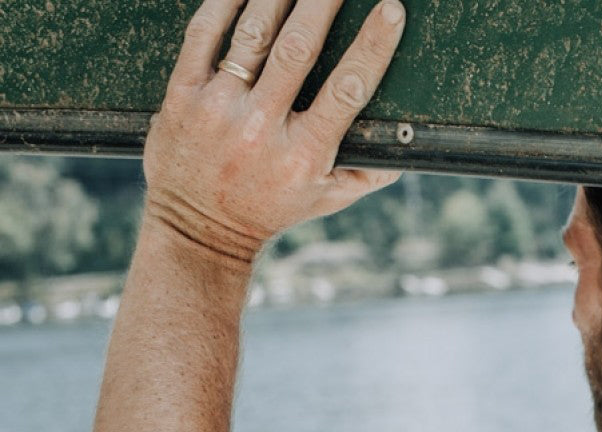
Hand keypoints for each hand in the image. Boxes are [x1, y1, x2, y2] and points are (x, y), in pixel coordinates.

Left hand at [144, 0, 405, 263]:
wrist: (199, 228)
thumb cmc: (270, 209)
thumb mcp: (326, 200)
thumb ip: (368, 174)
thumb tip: (406, 148)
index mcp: (303, 154)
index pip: (346, 90)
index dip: (372, 47)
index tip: (391, 11)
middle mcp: (261, 128)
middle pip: (298, 47)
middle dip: (323, 1)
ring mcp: (219, 108)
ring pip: (253, 32)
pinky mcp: (183, 95)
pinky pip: (204, 34)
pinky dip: (225, 1)